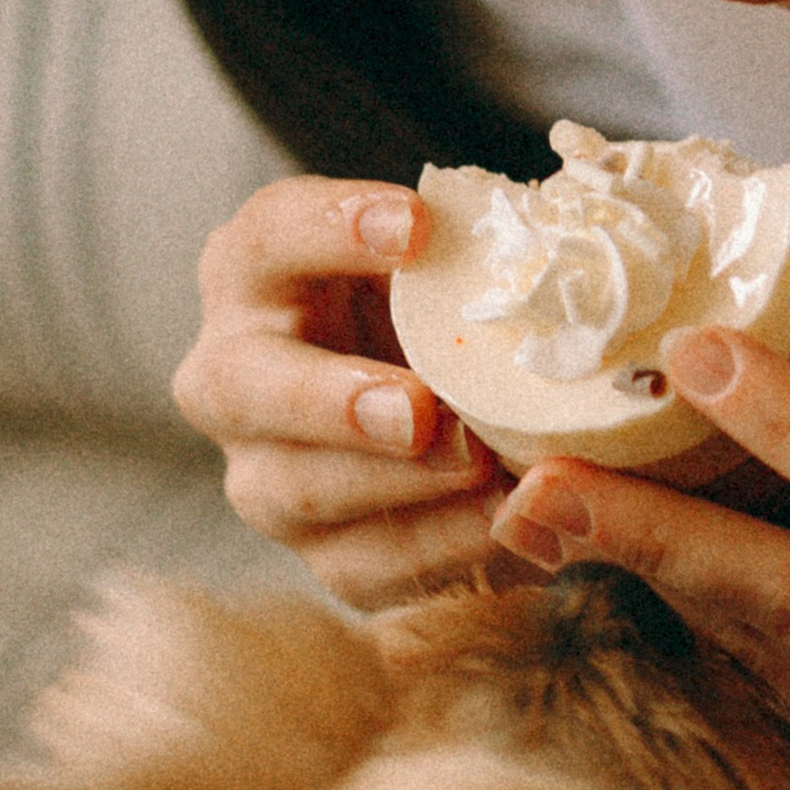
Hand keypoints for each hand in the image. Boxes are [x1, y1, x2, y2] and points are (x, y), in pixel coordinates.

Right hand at [174, 177, 511, 607]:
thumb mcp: (449, 269)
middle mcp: (232, 376)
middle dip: (330, 400)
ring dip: (392, 483)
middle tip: (417, 408)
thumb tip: (556, 238)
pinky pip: (365, 563)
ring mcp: (264, 475)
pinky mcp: (322, 553)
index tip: (418, 226)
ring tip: (480, 465)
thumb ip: (477, 256)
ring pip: (296, 489)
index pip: (265, 236)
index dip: (330, 228)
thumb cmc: (446, 312)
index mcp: (255, 274)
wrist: (459, 418)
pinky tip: (503, 520)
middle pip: (237, 384)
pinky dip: (440, 545)